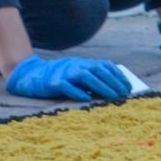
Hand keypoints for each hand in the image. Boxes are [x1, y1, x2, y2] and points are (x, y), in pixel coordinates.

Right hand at [5, 54, 131, 101]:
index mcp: (83, 62)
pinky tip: (87, 98)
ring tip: (112, 97)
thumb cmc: (60, 78)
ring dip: (100, 86)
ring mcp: (63, 73)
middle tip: (124, 94)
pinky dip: (77, 91)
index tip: (128, 87)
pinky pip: (65, 86)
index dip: (118, 76)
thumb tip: (114, 90)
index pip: (105, 66)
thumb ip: (93, 79)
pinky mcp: (52, 83)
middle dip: (113, 82)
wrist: (31, 75)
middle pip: (97, 70)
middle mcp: (75, 65)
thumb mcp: (78, 74)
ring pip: (84, 76)